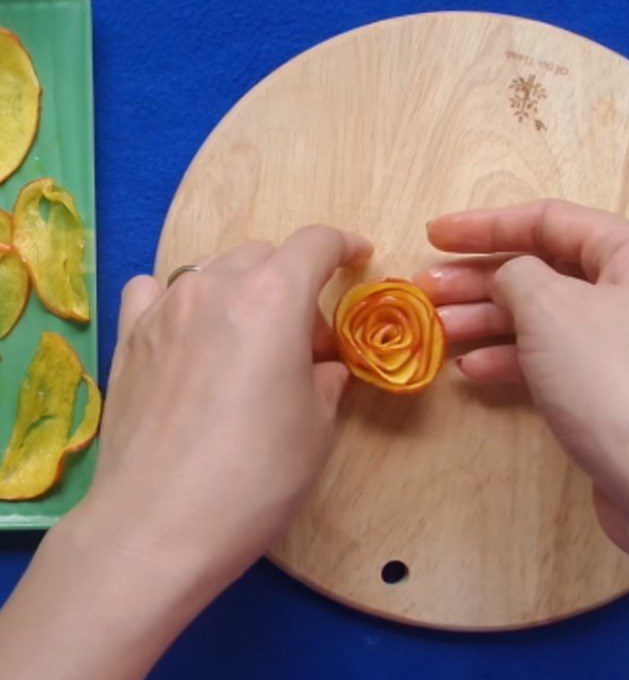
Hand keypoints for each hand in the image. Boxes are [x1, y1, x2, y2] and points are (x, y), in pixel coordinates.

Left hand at [84, 227, 370, 585]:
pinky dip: (181, 299)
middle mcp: (216, 287)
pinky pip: (156, 292)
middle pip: (265, 255)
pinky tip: (186, 332)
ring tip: (249, 340)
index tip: (359, 258)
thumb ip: (325, 379)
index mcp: (274, 298)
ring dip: (244, 289)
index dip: (344, 245)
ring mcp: (165, 309)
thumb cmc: (255, 476)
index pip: (316, 243)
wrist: (157, 526)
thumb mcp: (316, 428)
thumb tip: (321, 366)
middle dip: (295, 282)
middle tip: (305, 340)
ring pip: (214, 269)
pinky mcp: (128, 337)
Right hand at [417, 200, 628, 545]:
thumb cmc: (612, 377)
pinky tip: (473, 370)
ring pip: (547, 318)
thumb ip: (516, 275)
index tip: (433, 234)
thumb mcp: (551, 308)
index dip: (484, 224)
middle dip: (479, 279)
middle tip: (424, 289)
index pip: (549, 219)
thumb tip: (508, 278)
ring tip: (436, 330)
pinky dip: (516, 360)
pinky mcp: (619, 389)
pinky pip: (558, 358)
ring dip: (489, 322)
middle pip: (544, 270)